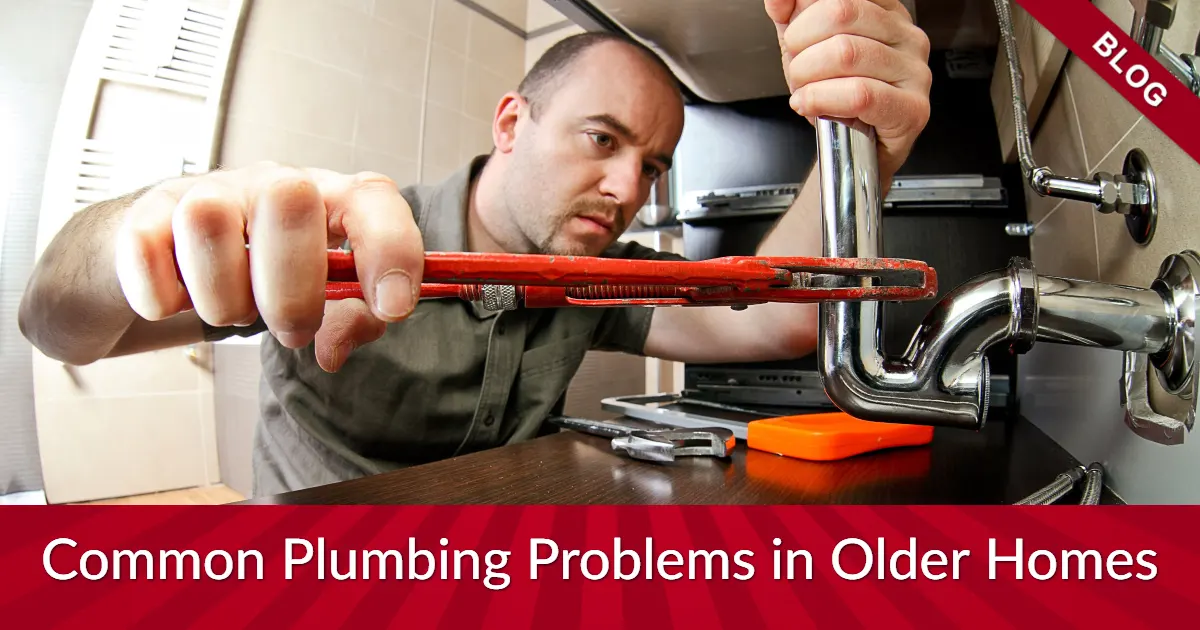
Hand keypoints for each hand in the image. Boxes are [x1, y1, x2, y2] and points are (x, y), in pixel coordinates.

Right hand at [113, 161, 424, 371]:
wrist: (174, 257)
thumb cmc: (266, 275)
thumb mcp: (323, 297)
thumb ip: (351, 321)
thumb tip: (332, 351)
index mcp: (330, 199)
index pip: (373, 199)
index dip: (390, 250)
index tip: (393, 307)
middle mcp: (272, 183)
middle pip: (289, 200)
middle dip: (293, 290)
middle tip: (290, 329)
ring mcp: (207, 192)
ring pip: (208, 222)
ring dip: (223, 297)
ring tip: (232, 308)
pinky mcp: (145, 215)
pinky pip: (146, 253)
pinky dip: (163, 298)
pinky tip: (178, 300)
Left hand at [765, 0, 931, 183]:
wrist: (854, 153)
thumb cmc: (836, 98)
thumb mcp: (806, 48)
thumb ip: (791, 16)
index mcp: (886, 11)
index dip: (807, 14)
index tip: (794, 37)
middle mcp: (906, 36)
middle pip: (840, 14)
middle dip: (802, 45)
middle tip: (797, 70)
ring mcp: (914, 71)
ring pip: (846, 53)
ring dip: (808, 78)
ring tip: (806, 93)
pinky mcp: (912, 108)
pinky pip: (859, 94)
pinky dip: (822, 99)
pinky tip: (810, 105)